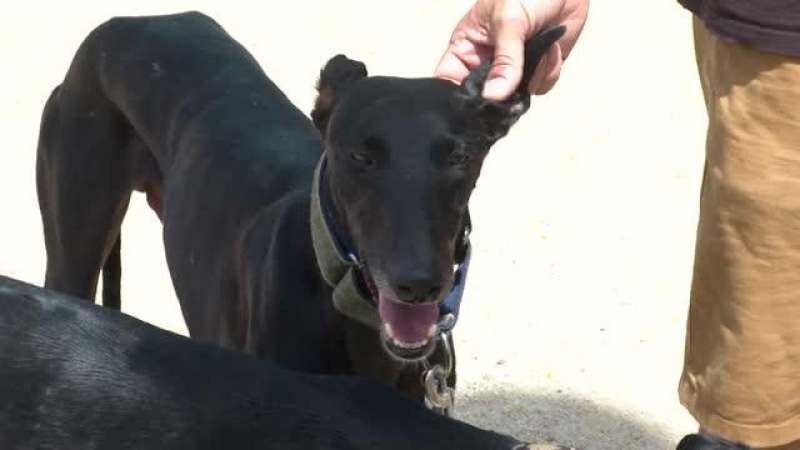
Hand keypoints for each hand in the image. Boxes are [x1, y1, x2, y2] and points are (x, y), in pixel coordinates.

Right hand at [434, 0, 588, 99]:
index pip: (449, 80)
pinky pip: (539, 86)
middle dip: (501, 96)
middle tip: (516, 85)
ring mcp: (512, 67)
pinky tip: (552, 50)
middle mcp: (487, 61)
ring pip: (514, 96)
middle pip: (484, 97)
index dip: (456, 98)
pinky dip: (549, 72)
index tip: (473, 107)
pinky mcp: (537, 68)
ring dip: (532, 79)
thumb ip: (504, 62)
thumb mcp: (509, 23)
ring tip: (542, 51)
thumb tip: (493, 97)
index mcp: (467, 46)